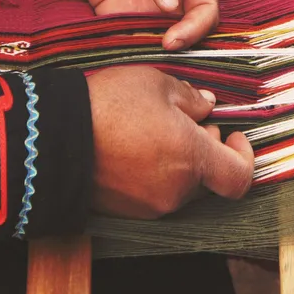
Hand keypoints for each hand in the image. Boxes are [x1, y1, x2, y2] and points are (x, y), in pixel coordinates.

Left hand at [61, 0, 218, 49]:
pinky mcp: (114, 5)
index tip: (175, 37)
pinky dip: (124, 45)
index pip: (205, 6)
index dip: (196, 26)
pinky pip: (124, 32)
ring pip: (155, 36)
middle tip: (156, 52)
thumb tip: (170, 3)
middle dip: (176, 44)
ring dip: (149, 49)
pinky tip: (118, 50)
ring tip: (137, 56)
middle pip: (184, 27)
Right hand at [87, 65, 253, 218]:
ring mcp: (149, 205)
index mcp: (192, 160)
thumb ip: (191, 98)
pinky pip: (152, 192)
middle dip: (205, 150)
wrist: (50, 137)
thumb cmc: (108, 105)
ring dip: (178, 161)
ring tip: (151, 129)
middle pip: (208, 179)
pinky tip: (133, 146)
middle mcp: (176, 191)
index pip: (240, 177)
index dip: (244, 156)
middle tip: (184, 121)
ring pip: (180, 185)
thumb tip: (207, 107)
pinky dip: (153, 172)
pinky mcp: (125, 210)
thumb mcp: (156, 83)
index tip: (233, 135)